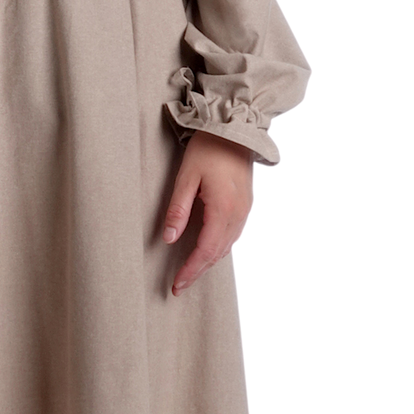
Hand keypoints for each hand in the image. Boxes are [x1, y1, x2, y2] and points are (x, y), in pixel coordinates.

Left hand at [162, 130, 253, 293]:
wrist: (236, 128)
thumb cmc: (208, 148)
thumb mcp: (186, 177)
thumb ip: (177, 210)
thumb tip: (168, 239)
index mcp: (223, 209)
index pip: (205, 250)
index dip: (190, 270)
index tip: (176, 285)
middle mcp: (238, 214)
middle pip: (217, 253)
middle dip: (198, 272)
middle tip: (178, 286)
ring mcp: (244, 210)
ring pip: (227, 246)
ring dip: (208, 262)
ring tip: (190, 273)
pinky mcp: (245, 204)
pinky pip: (232, 235)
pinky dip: (218, 249)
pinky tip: (207, 251)